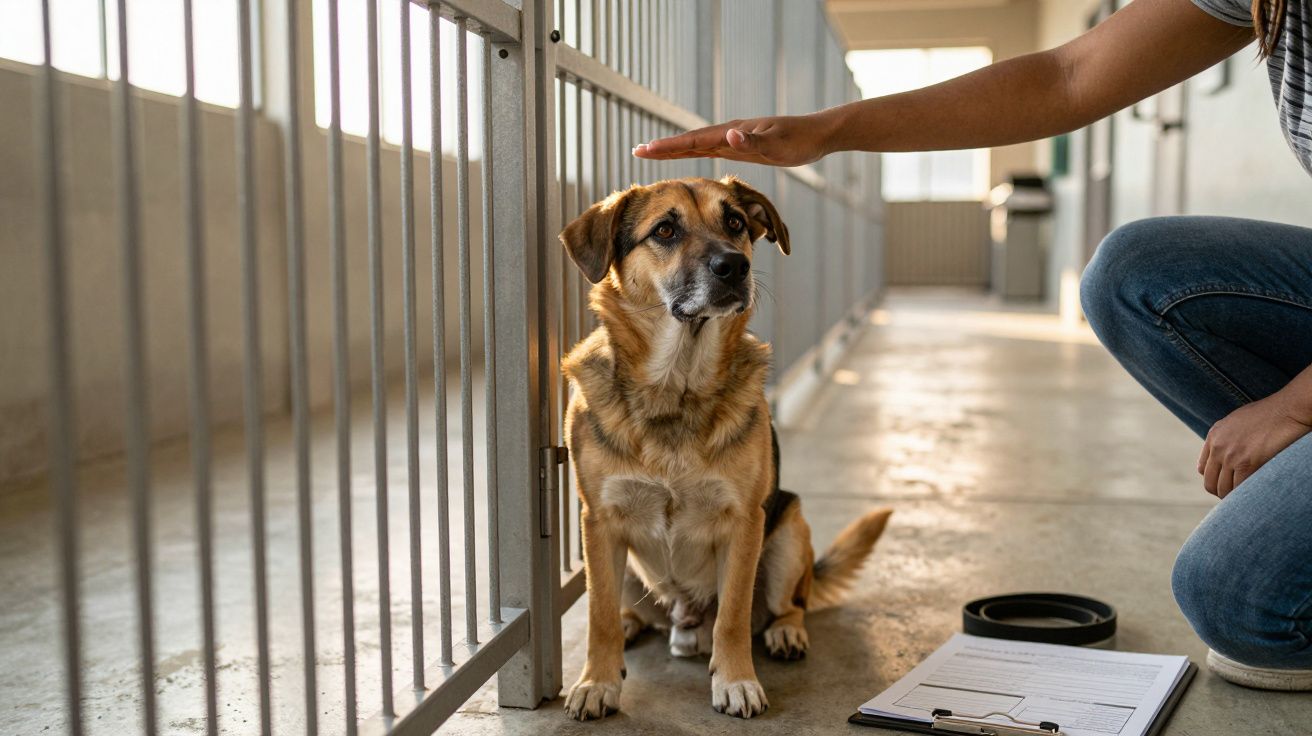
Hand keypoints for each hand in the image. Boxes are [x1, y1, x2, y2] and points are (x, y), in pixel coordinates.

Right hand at [632, 112, 839, 166]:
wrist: (816, 136)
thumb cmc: (799, 140)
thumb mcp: (776, 144)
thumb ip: (752, 141)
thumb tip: (729, 136)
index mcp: (732, 134)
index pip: (693, 141)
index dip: (668, 147)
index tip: (644, 150)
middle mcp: (728, 135)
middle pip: (689, 141)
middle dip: (663, 147)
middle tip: (637, 150)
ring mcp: (733, 140)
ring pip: (696, 145)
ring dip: (675, 149)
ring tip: (653, 153)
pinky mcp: (740, 146)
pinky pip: (709, 150)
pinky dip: (693, 152)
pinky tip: (686, 155)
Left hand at [1198, 389, 1311, 497]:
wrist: (1288, 409)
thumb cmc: (1270, 414)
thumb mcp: (1238, 421)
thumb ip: (1227, 438)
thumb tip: (1226, 458)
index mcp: (1214, 435)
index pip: (1203, 469)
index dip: (1215, 479)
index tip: (1227, 485)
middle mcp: (1218, 446)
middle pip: (1210, 482)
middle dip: (1222, 493)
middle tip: (1238, 499)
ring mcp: (1231, 455)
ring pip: (1223, 489)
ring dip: (1235, 497)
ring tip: (1248, 499)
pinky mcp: (1247, 463)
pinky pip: (1240, 488)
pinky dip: (1246, 495)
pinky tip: (1256, 495)